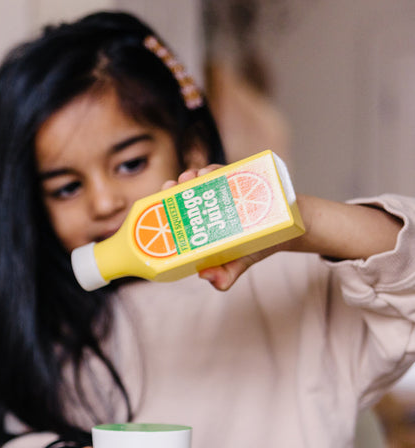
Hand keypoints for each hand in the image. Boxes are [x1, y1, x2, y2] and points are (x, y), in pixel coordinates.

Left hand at [161, 166, 281, 290]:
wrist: (287, 231)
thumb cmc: (254, 249)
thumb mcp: (237, 266)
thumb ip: (223, 277)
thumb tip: (203, 275)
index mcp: (200, 227)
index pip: (177, 215)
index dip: (164, 207)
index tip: (161, 202)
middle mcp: (207, 208)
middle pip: (183, 195)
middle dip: (173, 188)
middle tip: (173, 185)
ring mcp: (220, 193)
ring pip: (200, 181)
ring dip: (191, 176)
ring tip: (191, 177)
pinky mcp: (236, 180)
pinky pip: (222, 172)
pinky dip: (213, 171)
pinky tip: (207, 172)